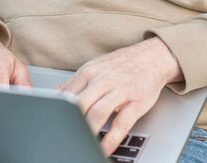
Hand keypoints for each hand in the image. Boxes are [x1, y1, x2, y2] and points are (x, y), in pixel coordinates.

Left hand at [57, 37, 182, 157]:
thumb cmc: (121, 64)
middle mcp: (102, 79)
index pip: (67, 95)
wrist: (152, 56)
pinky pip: (121, 124)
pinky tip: (104, 149)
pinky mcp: (135, 102)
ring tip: (82, 144)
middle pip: (80, 104)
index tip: (54, 125)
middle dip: (71, 122)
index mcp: (89, 71)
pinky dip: (111, 139)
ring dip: (88, 131)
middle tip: (65, 137)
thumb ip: (75, 81)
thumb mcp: (95, 66)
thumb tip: (55, 93)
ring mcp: (120, 90)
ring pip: (98, 113)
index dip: (59, 112)